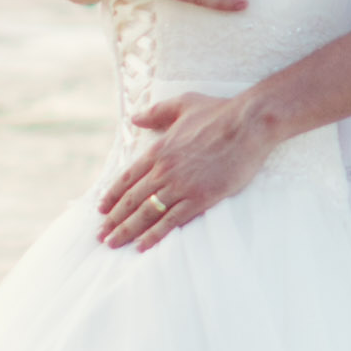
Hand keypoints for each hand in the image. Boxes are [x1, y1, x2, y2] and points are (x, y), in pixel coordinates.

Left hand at [98, 90, 286, 250]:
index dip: (112, 196)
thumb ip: (156, 112)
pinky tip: (142, 246)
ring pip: (147, 213)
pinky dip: (155, 235)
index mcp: (159, 150)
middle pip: (132, 200)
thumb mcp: (183, 104)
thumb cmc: (219, 112)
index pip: (127, 178)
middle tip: (101, 236)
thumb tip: (134, 118)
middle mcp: (165, 170)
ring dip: (127, 230)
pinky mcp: (200, 198)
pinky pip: (172, 221)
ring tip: (114, 243)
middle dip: (114, 220)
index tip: (101, 210)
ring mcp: (182, 186)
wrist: (248, 124)